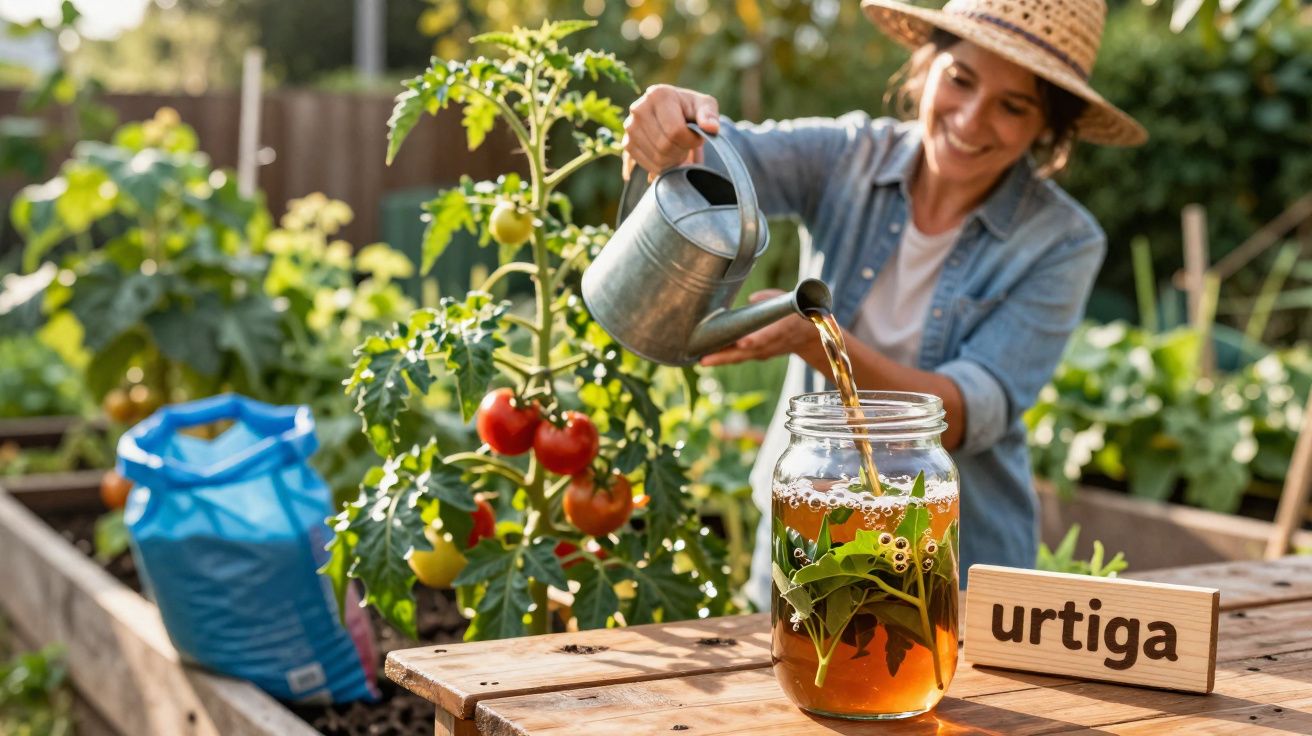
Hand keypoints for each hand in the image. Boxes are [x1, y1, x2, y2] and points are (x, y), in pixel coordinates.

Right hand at [622, 84, 719, 180]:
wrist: (672, 114)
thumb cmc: (690, 109)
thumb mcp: (704, 106)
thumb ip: (709, 115)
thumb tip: (711, 128)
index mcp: (658, 95)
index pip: (675, 131)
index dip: (691, 140)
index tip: (696, 137)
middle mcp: (639, 109)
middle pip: (664, 146)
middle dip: (681, 151)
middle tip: (687, 145)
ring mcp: (630, 127)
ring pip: (656, 158)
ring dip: (673, 160)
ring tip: (677, 149)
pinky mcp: (627, 144)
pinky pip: (647, 165)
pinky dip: (661, 166)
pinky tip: (667, 156)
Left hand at [698, 290, 820, 366]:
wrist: (809, 338)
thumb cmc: (795, 313)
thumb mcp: (787, 300)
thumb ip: (769, 298)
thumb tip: (752, 298)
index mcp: (783, 328)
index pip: (769, 335)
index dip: (756, 339)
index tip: (743, 343)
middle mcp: (772, 344)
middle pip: (746, 352)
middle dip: (725, 356)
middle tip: (704, 360)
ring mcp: (764, 352)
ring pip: (740, 357)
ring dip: (720, 359)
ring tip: (701, 359)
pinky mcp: (757, 355)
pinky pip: (738, 357)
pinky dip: (723, 357)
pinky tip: (707, 356)